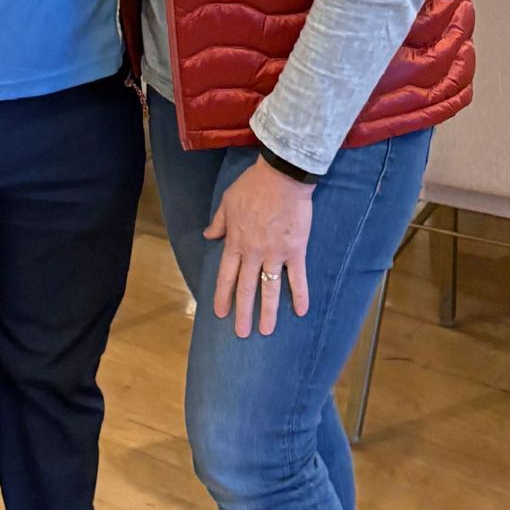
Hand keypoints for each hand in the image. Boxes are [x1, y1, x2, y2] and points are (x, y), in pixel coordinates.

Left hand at [206, 158, 313, 337]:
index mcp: (236, 242)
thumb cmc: (253, 186)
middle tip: (242, 334)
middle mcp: (254, 252)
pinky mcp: (296, 250)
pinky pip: (298, 277)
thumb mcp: (227, 202)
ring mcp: (276, 253)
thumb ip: (219, 222)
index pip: (226, 275)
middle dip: (243, 313)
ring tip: (266, 331)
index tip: (221, 313)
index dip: (223, 295)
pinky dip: (300, 294)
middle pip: (247, 288)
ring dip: (268, 312)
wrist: (282, 176)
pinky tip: (301, 311)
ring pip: (270, 288)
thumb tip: (209, 235)